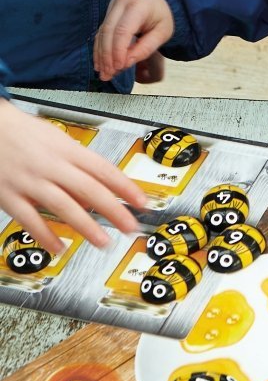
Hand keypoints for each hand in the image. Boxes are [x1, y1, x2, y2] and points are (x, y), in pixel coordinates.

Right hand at [0, 100, 145, 252]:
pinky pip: (29, 218)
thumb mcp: (59, 141)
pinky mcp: (9, 195)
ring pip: (63, 206)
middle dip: (113, 210)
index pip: (104, 170)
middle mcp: (52, 165)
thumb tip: (94, 195)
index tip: (142, 202)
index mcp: (68, 150)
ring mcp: (30, 181)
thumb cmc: (25, 132)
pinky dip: (45, 235)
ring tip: (103, 242)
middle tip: (130, 227)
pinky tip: (58, 247)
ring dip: (85, 226)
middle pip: (89, 189)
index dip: (126, 187)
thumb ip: (78, 167)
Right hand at [94, 0, 173, 81]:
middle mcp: (122, 0)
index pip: (123, 30)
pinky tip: (100, 63)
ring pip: (102, 32)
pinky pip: (101, 32)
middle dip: (107, 55)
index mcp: (139, 3)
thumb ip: (145, 48)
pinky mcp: (108, 11)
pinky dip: (100, 49)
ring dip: (101, 55)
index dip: (118, 50)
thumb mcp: (162, 33)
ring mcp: (113, 5)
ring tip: (104, 73)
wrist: (157, 1)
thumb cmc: (161, 17)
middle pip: (109, 31)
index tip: (118, 68)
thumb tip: (125, 63)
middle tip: (108, 75)